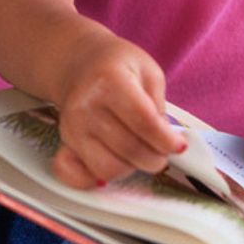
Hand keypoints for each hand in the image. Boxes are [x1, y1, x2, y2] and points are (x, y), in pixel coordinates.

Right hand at [52, 31, 185, 188]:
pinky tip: (113, 163)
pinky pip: (81, 176)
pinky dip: (98, 179)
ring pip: (109, 168)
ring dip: (132, 166)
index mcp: (109, 80)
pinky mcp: (66, 141)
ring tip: (138, 150)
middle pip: (130, 149)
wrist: (80, 63)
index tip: (178, 145)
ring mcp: (72, 126)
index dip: (166, 140)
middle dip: (155, 157)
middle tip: (161, 149)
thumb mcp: (149, 71)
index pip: (144, 122)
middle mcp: (85, 104)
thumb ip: (159, 106)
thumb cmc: (116, 66)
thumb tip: (166, 143)